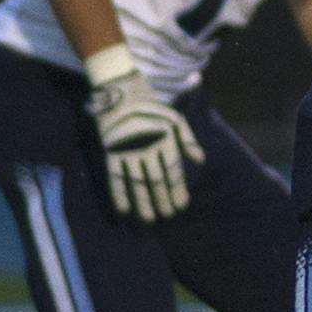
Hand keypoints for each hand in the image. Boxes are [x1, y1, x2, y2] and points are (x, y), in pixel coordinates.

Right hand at [87, 69, 203, 221]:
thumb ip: (188, 140)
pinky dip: (118, 193)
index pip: (173, 170)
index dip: (177, 189)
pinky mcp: (111, 151)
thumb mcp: (175, 119)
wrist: (121, 91)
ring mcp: (127, 150)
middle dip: (162, 200)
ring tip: (150, 220)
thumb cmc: (152, 108)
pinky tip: (124, 210)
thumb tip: (201, 161)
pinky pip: (114, 176)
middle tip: (167, 217)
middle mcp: (147, 147)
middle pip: (156, 179)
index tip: (182, 206)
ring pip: (136, 182)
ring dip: (143, 202)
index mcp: (165, 139)